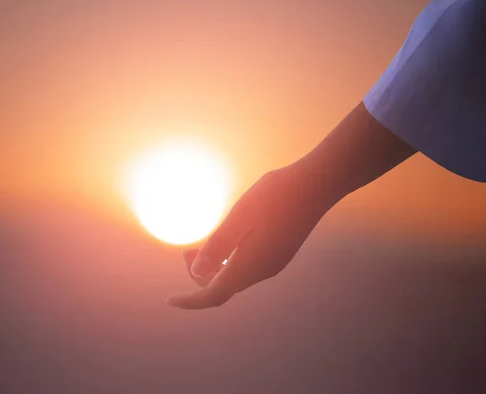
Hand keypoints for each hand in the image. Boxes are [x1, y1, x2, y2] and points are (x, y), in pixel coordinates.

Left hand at [166, 159, 338, 309]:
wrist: (315, 186)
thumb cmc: (274, 197)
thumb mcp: (239, 219)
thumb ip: (217, 247)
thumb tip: (196, 271)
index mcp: (249, 265)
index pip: (213, 295)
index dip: (190, 301)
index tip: (170, 300)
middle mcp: (262, 271)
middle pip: (223, 288)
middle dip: (199, 276)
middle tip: (186, 251)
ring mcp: (273, 263)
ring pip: (236, 278)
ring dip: (214, 269)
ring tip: (200, 246)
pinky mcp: (279, 253)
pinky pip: (247, 268)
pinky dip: (229, 263)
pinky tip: (226, 243)